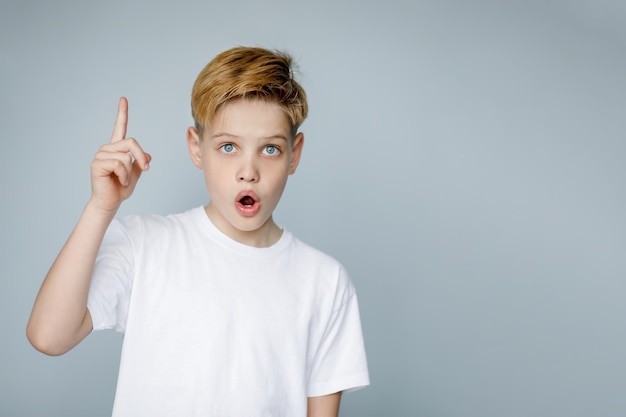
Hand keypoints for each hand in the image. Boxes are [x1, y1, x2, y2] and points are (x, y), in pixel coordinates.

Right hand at [89, 97, 150, 211]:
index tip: (123, 99)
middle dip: (140, 158)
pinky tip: (118, 181)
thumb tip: (148, 155)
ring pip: (126, 156)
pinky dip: (124, 176)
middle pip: (131, 143)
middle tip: (145, 170)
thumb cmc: (121, 189)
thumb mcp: (136, 174)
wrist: (110, 202)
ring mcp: (101, 155)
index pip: (120, 128)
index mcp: (116, 148)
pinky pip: (119, 164)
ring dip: (130, 172)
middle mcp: (107, 149)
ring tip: (123, 180)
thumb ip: (140, 162)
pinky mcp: (97, 164)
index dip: (122, 113)